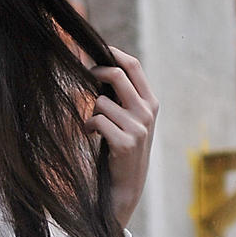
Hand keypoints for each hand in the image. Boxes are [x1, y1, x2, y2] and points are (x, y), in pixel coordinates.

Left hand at [89, 46, 157, 228]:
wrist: (125, 186)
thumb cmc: (121, 148)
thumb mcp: (129, 119)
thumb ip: (122, 97)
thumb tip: (100, 68)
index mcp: (151, 102)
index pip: (134, 66)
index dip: (114, 54)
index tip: (97, 50)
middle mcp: (147, 112)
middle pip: (118, 75)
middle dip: (96, 72)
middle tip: (84, 75)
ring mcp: (138, 127)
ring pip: (102, 102)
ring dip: (91, 112)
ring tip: (92, 126)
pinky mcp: (125, 142)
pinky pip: (97, 120)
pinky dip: (89, 126)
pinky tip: (91, 136)